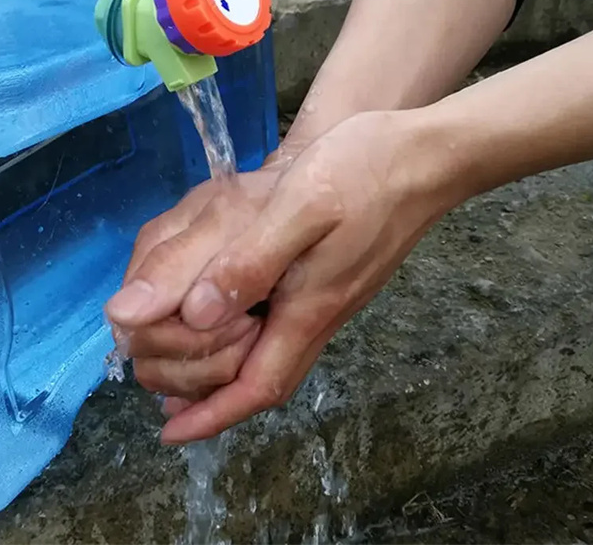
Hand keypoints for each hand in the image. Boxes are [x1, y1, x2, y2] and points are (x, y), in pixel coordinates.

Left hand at [107, 110, 454, 442]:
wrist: (427, 157)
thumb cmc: (364, 173)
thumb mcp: (301, 206)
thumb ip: (251, 260)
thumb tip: (196, 314)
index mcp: (308, 305)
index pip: (258, 384)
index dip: (212, 415)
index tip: (170, 434)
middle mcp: (320, 312)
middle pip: (264, 378)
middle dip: (214, 398)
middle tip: (164, 397)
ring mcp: (331, 296)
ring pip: (274, 353)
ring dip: (229, 370)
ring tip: (186, 366)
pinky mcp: (336, 276)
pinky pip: (284, 324)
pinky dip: (249, 335)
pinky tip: (233, 313)